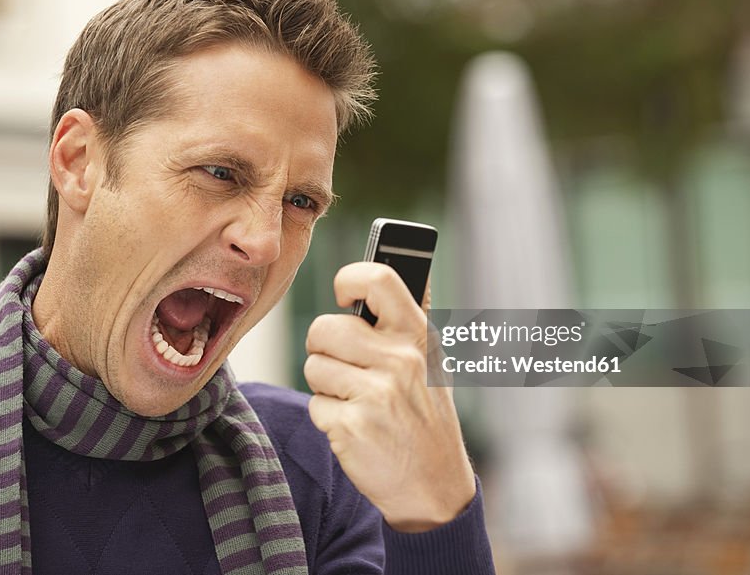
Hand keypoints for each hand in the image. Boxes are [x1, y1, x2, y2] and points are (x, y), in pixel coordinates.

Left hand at [304, 262, 475, 531]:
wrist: (436, 487)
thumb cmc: (427, 416)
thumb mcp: (431, 362)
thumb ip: (411, 317)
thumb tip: (407, 262)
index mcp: (417, 336)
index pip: (377, 280)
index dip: (349, 279)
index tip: (344, 296)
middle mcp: (399, 360)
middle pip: (324, 328)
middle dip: (323, 348)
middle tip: (342, 365)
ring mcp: (375, 394)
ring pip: (314, 367)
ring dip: (326, 385)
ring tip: (357, 400)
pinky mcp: (352, 427)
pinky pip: (316, 405)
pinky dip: (329, 418)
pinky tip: (357, 427)